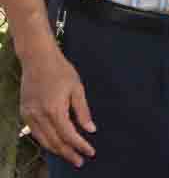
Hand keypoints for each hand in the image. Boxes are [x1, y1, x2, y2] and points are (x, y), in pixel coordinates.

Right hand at [20, 48, 94, 166]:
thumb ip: (83, 111)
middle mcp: (39, 115)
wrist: (38, 59)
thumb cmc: (61, 71)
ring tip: (70, 156)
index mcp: (54, 109)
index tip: (91, 153)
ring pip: (43, 140)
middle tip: (80, 161)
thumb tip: (90, 129)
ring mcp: (29, 115)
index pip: (68, 135)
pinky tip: (55, 144)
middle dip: (68, 153)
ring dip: (57, 150)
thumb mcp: (77, 88)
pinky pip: (35, 132)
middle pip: (55, 142)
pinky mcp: (24, 113)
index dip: (80, 146)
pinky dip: (46, 141)